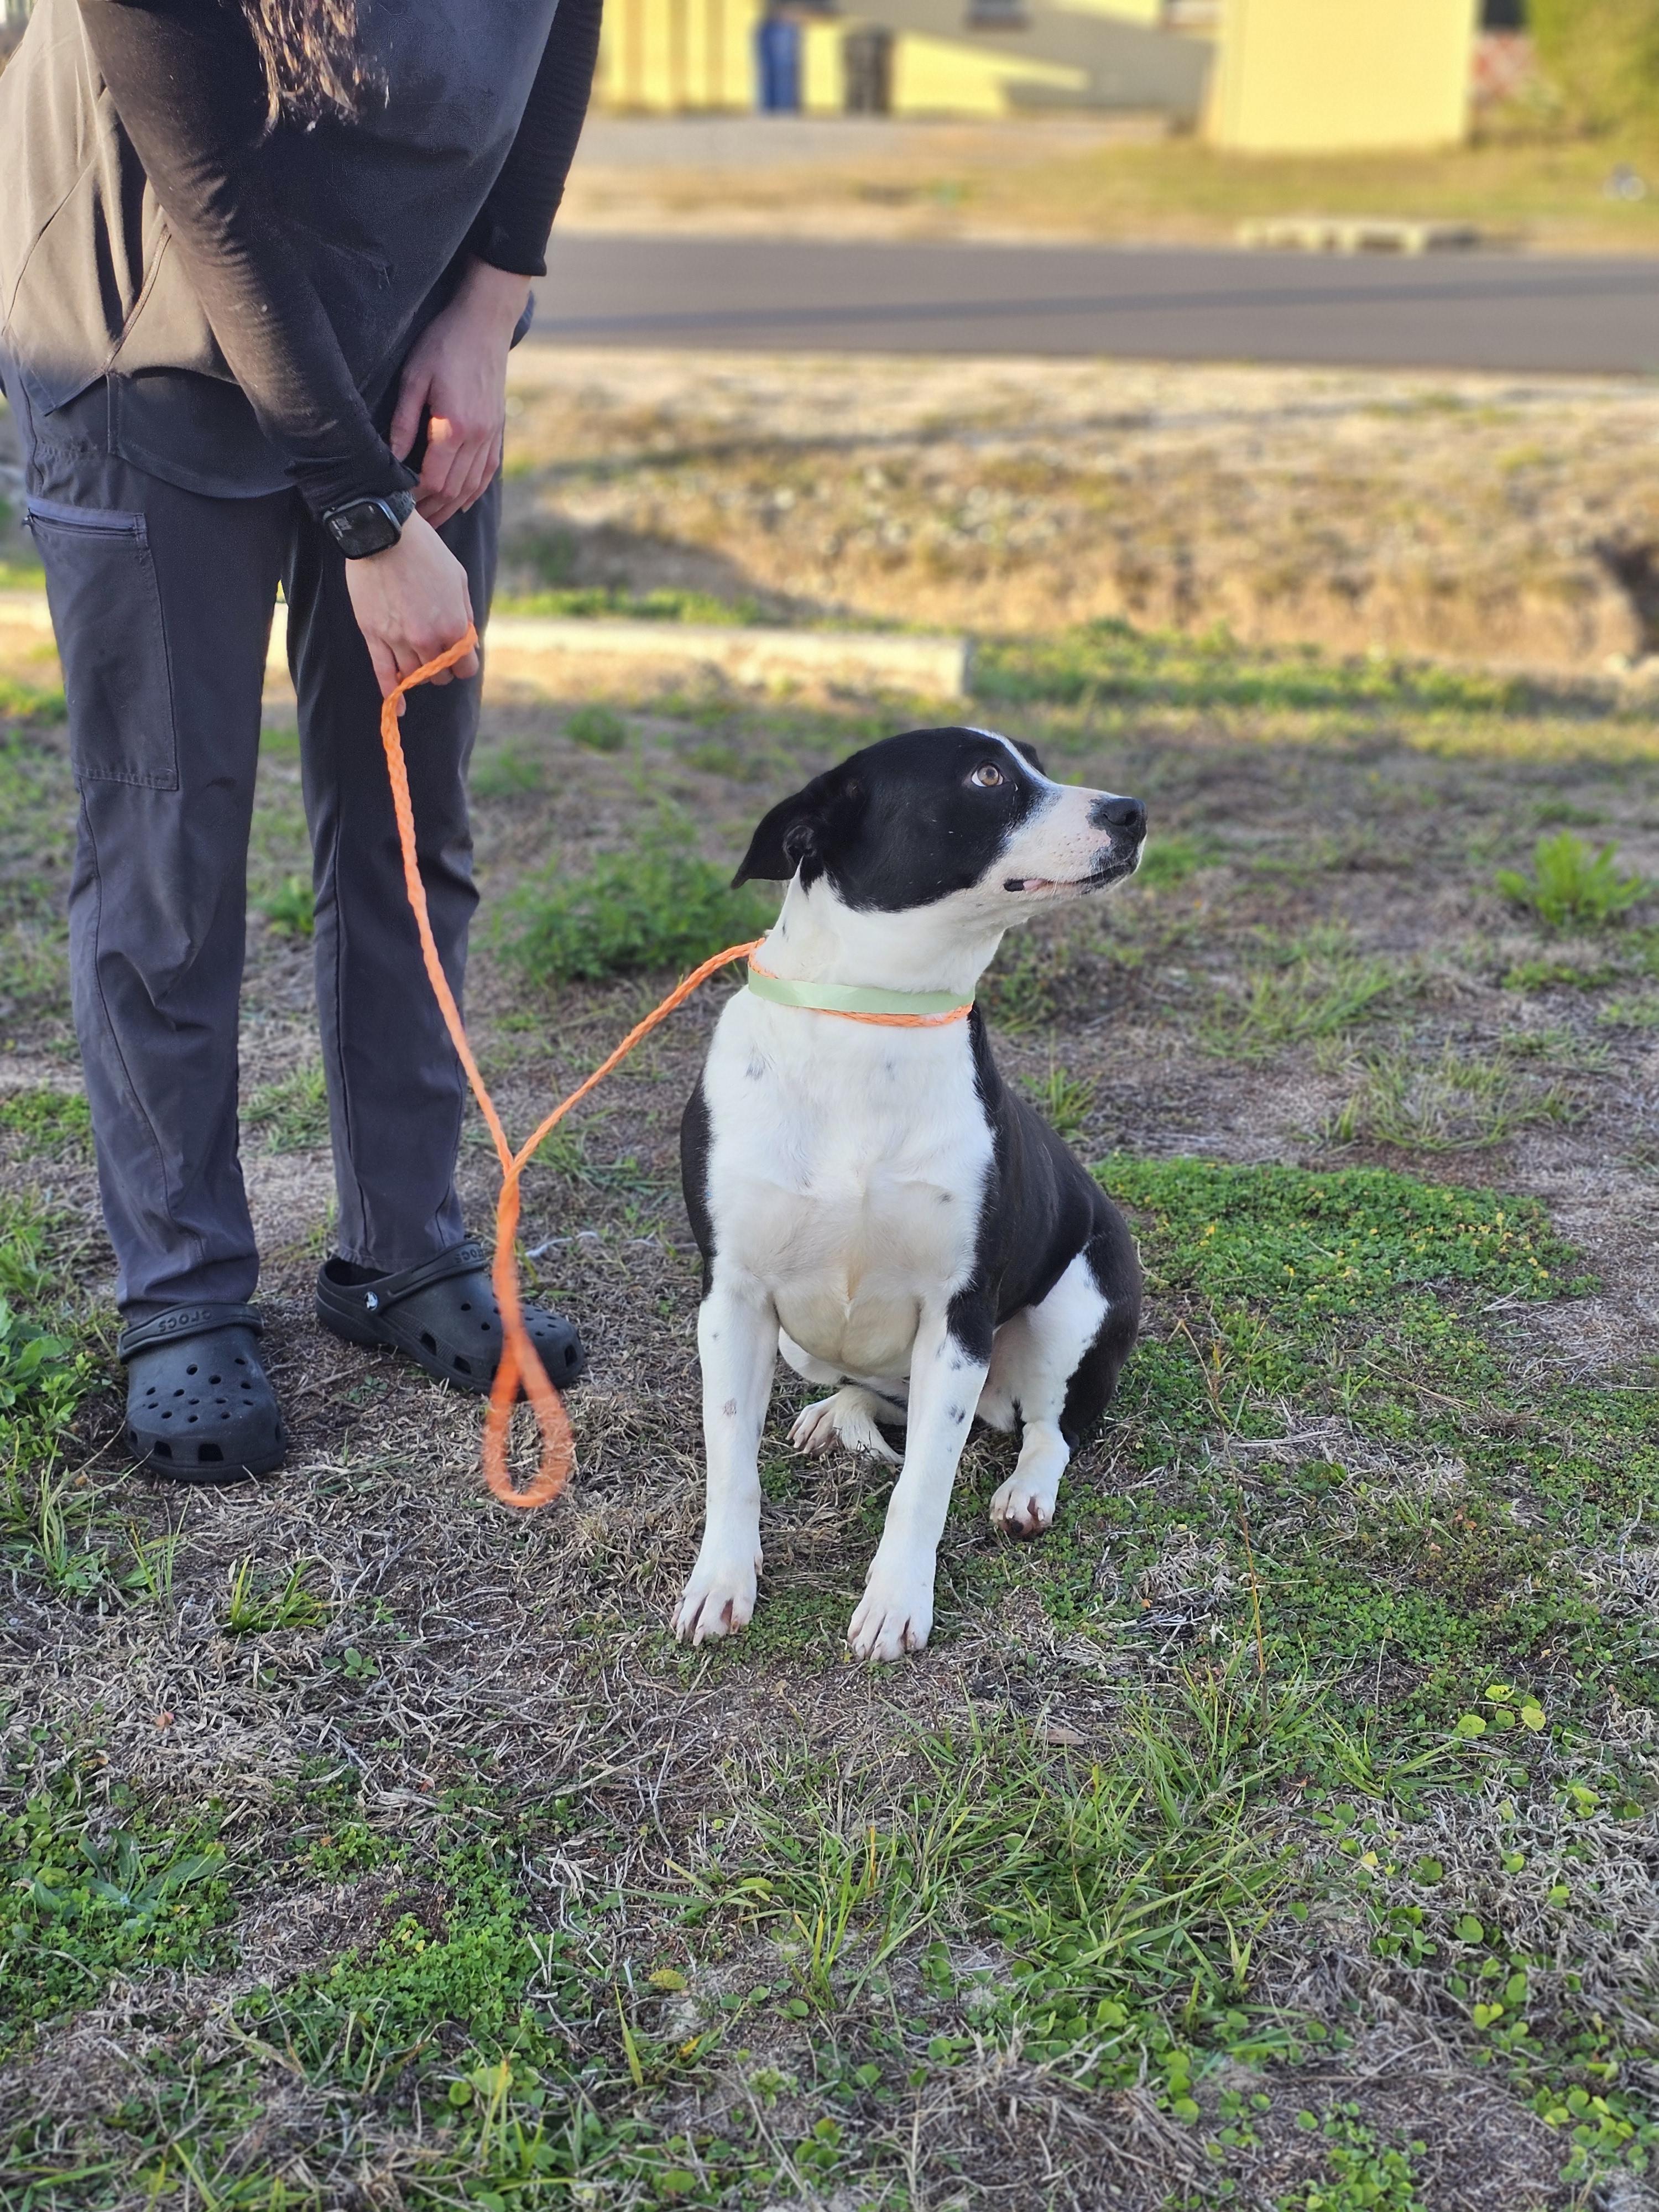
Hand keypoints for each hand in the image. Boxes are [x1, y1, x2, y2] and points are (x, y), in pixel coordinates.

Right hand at [343, 510, 479, 702]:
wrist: (384, 534)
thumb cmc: (425, 552)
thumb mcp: (458, 579)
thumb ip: (464, 614)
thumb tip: (468, 642)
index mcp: (452, 627)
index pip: (465, 668)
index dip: (464, 664)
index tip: (459, 657)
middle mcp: (427, 640)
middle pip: (439, 675)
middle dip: (442, 667)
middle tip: (436, 652)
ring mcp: (398, 641)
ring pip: (413, 677)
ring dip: (419, 673)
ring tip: (417, 660)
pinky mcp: (374, 637)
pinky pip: (383, 674)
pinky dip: (391, 693)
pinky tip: (397, 706)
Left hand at [389, 258, 529, 527]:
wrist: (485, 322)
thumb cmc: (444, 343)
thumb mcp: (414, 378)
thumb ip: (402, 422)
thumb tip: (388, 459)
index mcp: (454, 426)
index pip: (433, 480)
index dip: (415, 499)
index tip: (398, 508)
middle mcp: (477, 438)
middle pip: (453, 490)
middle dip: (431, 511)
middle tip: (411, 526)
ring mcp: (491, 436)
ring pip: (471, 487)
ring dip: (451, 508)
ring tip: (432, 521)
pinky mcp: (497, 431)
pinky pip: (486, 473)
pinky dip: (473, 493)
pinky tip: (460, 503)